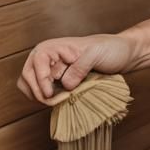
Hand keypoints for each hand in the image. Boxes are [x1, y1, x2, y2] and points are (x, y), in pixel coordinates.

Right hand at [17, 33, 134, 104]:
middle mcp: (48, 57)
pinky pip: (40, 91)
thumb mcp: (97, 54)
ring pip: (29, 85)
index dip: (40, 80)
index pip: (36, 63)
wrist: (122, 53)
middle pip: (27, 76)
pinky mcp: (56, 80)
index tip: (50, 94)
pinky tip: (57, 101)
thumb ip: (80, 67)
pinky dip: (44, 98)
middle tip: (53, 102)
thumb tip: (65, 85)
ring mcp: (50, 69)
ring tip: (55, 102)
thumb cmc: (111, 49)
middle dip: (37, 91)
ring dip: (38, 96)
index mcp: (54, 47)